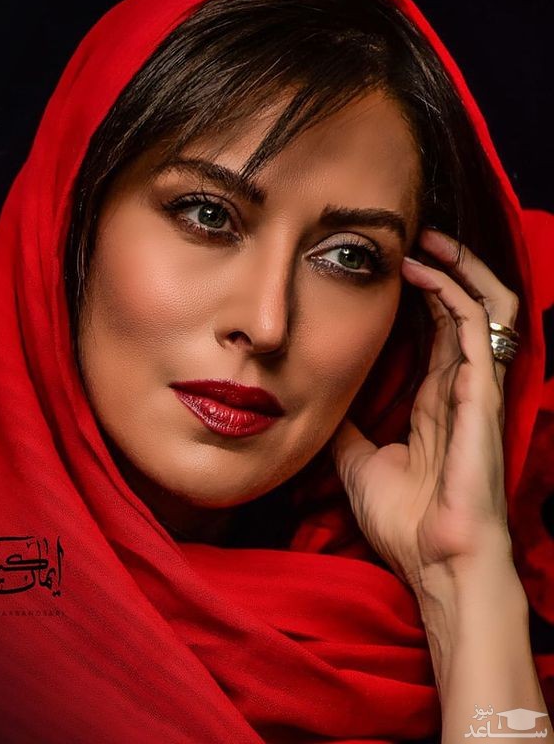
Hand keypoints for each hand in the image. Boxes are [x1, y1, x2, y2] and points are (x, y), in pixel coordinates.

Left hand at [330, 227, 519, 588]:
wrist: (433, 561)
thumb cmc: (405, 520)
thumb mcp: (359, 460)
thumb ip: (348, 427)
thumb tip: (317, 402)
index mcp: (435, 402)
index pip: (436, 333)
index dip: (421, 297)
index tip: (388, 268)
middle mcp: (459, 387)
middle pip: (463, 310)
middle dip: (444, 269)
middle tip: (410, 238)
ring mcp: (474, 388)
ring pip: (482, 307)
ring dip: (458, 269)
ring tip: (425, 242)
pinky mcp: (481, 393)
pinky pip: (477, 327)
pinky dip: (453, 292)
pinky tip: (423, 271)